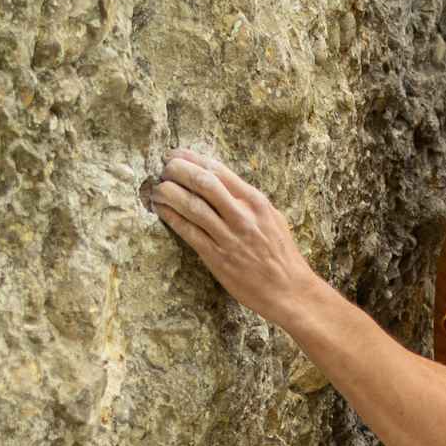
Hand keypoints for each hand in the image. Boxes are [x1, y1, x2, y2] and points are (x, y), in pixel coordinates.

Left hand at [144, 149, 315, 330]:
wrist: (289, 290)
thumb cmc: (280, 254)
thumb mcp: (271, 218)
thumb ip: (246, 201)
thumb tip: (219, 184)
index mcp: (255, 201)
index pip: (218, 170)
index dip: (192, 159)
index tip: (176, 155)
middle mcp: (242, 215)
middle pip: (202, 182)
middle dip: (177, 170)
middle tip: (163, 168)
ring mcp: (229, 236)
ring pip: (192, 206)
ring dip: (168, 193)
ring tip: (156, 189)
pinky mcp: (217, 257)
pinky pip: (189, 232)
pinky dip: (172, 217)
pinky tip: (161, 210)